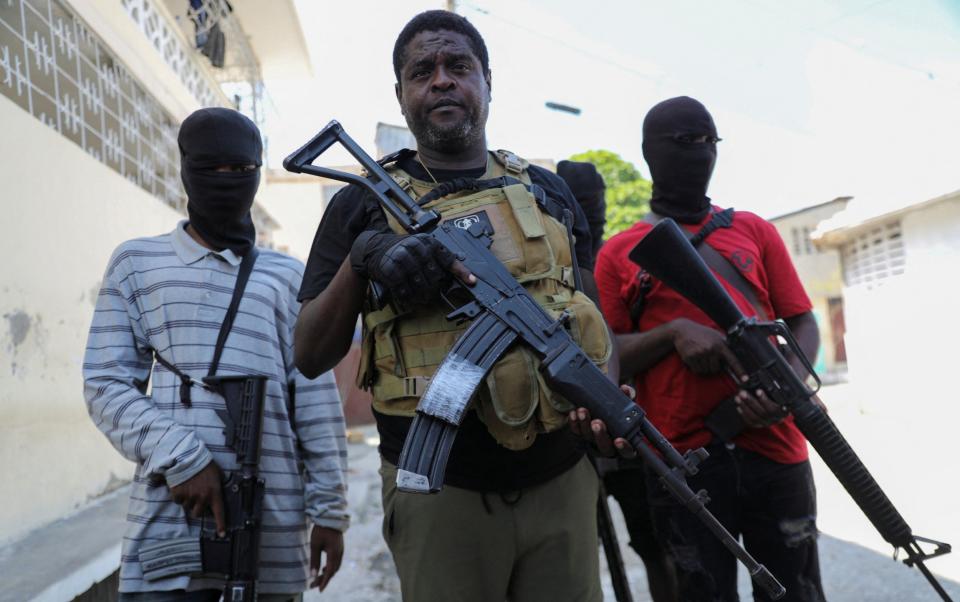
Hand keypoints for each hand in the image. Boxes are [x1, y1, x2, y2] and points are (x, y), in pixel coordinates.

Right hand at [169, 460, 225, 536]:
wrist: (187, 456)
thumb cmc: (203, 464)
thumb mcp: (216, 474)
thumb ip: (217, 485)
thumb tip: (217, 493)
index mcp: (214, 492)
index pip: (219, 512)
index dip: (221, 524)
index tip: (222, 534)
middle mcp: (203, 497)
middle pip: (198, 513)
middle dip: (196, 508)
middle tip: (196, 497)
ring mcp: (190, 496)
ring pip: (187, 506)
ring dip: (187, 500)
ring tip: (189, 486)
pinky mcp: (178, 494)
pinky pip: (177, 500)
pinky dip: (178, 495)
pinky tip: (181, 485)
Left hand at [309, 525, 343, 591]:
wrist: (330, 516)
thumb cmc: (321, 530)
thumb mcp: (315, 545)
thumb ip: (315, 560)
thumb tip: (313, 575)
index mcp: (334, 553)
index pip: (329, 572)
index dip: (324, 582)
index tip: (319, 590)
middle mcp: (339, 553)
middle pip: (333, 571)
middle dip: (324, 579)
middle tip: (313, 585)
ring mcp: (341, 550)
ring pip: (336, 567)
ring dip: (328, 574)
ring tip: (318, 578)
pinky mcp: (340, 547)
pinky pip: (336, 561)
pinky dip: (330, 567)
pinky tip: (323, 568)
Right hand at [350, 231, 474, 303]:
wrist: (375, 248)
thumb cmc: (404, 251)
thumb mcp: (422, 248)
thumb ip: (439, 259)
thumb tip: (462, 275)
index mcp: (427, 242)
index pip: (449, 258)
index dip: (461, 271)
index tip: (472, 281)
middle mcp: (416, 248)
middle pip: (435, 276)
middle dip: (436, 288)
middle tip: (433, 294)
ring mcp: (402, 258)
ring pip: (420, 285)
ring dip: (423, 296)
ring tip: (423, 300)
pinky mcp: (390, 270)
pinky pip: (404, 290)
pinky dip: (408, 298)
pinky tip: (410, 299)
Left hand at [568, 385, 637, 458]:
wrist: (602, 407)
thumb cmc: (619, 410)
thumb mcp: (626, 404)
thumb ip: (628, 397)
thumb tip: (625, 389)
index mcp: (625, 443)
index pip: (627, 452)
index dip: (624, 448)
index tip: (619, 440)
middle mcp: (609, 446)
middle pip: (605, 447)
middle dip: (600, 435)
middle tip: (597, 422)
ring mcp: (594, 443)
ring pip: (588, 438)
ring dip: (584, 425)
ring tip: (583, 411)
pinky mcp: (580, 437)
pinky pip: (576, 432)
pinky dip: (574, 423)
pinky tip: (574, 413)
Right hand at [670, 318, 743, 376]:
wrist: (683, 330)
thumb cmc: (701, 333)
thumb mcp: (715, 335)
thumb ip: (724, 345)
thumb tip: (735, 355)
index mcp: (720, 344)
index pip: (733, 360)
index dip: (740, 371)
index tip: (745, 380)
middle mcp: (711, 349)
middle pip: (716, 369)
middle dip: (712, 367)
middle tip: (707, 358)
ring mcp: (700, 354)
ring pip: (705, 371)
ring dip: (703, 367)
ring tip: (700, 356)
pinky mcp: (690, 357)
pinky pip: (696, 370)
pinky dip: (695, 367)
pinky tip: (694, 358)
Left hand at [735, 385, 786, 428]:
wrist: (774, 407)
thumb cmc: (774, 396)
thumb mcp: (771, 389)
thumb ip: (760, 383)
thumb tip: (745, 378)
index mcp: (783, 409)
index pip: (775, 407)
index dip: (765, 399)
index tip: (758, 390)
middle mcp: (776, 418)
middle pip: (763, 412)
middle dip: (751, 401)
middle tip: (742, 393)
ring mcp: (767, 423)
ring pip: (755, 417)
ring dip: (745, 406)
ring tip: (737, 397)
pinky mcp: (759, 425)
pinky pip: (750, 422)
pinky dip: (744, 414)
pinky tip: (739, 406)